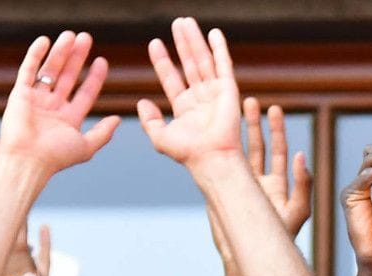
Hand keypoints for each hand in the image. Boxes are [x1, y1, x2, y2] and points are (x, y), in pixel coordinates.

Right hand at [0, 32, 118, 175]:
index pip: (85, 92)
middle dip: (77, 57)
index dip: (94, 77)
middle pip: (68, 76)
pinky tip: (45, 41)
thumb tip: (117, 119)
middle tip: (86, 38)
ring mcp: (36, 99)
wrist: (29, 160)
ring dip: (61, 52)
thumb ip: (103, 133)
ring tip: (71, 35)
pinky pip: (28, 70)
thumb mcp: (86, 146)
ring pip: (51, 70)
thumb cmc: (57, 157)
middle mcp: (53, 106)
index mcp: (69, 118)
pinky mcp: (20, 94)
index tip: (102, 61)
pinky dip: (36, 55)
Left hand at [137, 19, 245, 167]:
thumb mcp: (160, 137)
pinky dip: (220, 49)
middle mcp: (201, 97)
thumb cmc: (188, 153)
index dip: (163, 60)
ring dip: (195, 40)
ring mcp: (216, 93)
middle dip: (182, 43)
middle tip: (176, 23)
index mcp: (185, 107)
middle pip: (189, 63)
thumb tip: (142, 101)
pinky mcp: (229, 90)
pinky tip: (214, 33)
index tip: (155, 43)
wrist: (212, 158)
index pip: (171, 77)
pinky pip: (223, 65)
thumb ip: (149, 120)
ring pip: (203, 60)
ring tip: (187, 22)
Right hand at [209, 97, 310, 264]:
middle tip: (251, 101)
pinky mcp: (226, 191)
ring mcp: (241, 187)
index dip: (276, 130)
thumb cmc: (280, 238)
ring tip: (233, 110)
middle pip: (258, 147)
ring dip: (238, 133)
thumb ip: (303, 184)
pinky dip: (220, 150)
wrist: (253, 256)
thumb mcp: (298, 210)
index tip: (273, 108)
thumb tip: (302, 155)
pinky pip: (222, 166)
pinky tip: (215, 133)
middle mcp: (260, 183)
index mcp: (278, 186)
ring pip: (239, 155)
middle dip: (254, 124)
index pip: (279, 152)